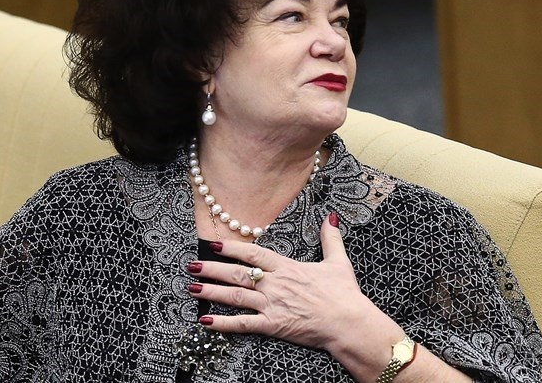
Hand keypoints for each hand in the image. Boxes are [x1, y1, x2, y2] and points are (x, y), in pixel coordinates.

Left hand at [188, 212, 390, 350]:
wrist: (349, 323)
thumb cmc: (345, 294)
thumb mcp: (338, 261)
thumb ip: (330, 238)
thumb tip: (331, 216)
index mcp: (287, 267)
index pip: (253, 253)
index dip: (231, 248)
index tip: (213, 244)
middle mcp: (275, 284)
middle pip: (237, 274)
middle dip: (212, 269)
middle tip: (191, 265)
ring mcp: (272, 305)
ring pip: (235, 297)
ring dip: (211, 292)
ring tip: (192, 288)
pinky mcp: (273, 326)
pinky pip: (243, 324)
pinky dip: (222, 324)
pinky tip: (205, 321)